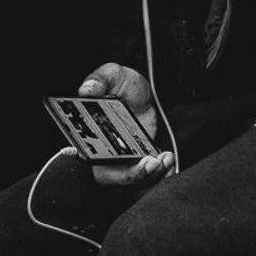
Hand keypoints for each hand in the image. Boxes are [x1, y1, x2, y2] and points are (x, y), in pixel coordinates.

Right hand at [78, 62, 175, 185]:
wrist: (146, 93)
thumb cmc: (125, 86)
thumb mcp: (114, 75)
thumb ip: (100, 79)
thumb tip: (86, 90)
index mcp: (89, 134)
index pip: (87, 157)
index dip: (102, 165)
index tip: (116, 159)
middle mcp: (102, 152)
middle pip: (111, 176)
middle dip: (132, 175)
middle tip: (150, 163)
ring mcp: (122, 161)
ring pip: (131, 181)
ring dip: (150, 176)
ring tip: (164, 159)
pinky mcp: (140, 164)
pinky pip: (148, 180)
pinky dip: (159, 175)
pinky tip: (168, 160)